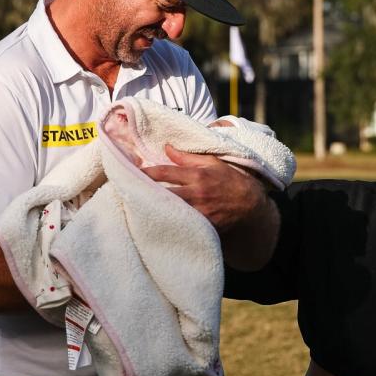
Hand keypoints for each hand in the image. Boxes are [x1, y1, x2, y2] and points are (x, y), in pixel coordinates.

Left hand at [140, 144, 266, 232]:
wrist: (251, 206)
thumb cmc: (231, 181)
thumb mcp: (213, 163)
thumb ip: (188, 157)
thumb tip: (167, 148)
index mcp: (198, 176)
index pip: (165, 172)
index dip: (146, 172)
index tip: (131, 171)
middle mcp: (196, 194)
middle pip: (162, 193)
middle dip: (143, 192)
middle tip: (124, 190)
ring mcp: (199, 212)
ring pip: (168, 211)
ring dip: (151, 208)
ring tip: (132, 207)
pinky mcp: (201, 227)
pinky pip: (179, 225)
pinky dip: (166, 222)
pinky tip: (152, 222)